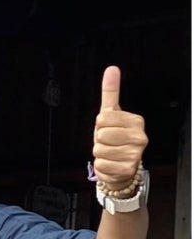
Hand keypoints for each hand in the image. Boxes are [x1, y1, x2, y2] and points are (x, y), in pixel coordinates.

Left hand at [92, 66, 147, 189]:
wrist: (121, 167)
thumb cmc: (114, 139)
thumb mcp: (111, 114)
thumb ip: (111, 92)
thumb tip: (112, 69)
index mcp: (136, 121)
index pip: (102, 118)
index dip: (100, 125)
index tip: (109, 128)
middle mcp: (140, 137)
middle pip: (101, 134)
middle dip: (99, 140)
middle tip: (109, 143)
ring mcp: (135, 154)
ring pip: (99, 149)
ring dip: (100, 153)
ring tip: (110, 153)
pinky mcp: (127, 169)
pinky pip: (101, 164)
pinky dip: (101, 165)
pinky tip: (111, 164)